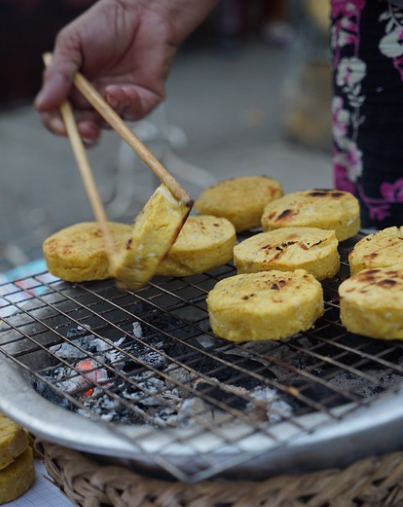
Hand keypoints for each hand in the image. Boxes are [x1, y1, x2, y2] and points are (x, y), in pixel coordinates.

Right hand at [35, 0, 180, 143]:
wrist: (141, 11)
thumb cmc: (104, 24)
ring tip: (108, 91)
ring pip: (110, 123)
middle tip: (86, 129)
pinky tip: (121, 88)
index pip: (61, 116)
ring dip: (106, 113)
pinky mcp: (143, 100)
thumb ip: (58, 75)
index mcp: (74, 89)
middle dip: (85, 133)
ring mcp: (120, 102)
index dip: (59, 126)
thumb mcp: (71, 44)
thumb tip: (42, 105)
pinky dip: (126, 103)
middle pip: (86, 128)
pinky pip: (134, 113)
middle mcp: (96, 100)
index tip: (62, 128)